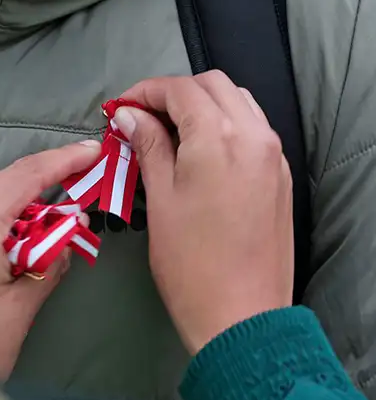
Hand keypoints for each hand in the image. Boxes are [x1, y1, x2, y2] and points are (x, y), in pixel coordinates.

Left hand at [0, 140, 100, 381]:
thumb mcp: (20, 307)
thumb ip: (51, 259)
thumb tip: (70, 231)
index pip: (27, 174)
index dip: (63, 160)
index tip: (89, 152)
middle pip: (0, 185)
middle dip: (38, 190)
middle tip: (73, 200)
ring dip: (8, 210)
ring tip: (38, 234)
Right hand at [116, 71, 293, 354]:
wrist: (241, 314)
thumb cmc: (190, 262)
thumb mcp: (159, 199)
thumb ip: (149, 147)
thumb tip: (130, 116)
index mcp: (219, 138)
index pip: (180, 89)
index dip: (144, 92)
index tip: (119, 109)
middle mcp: (254, 136)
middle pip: (213, 85)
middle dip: (173, 93)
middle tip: (140, 118)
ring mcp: (273, 156)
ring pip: (238, 102)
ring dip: (201, 104)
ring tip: (168, 132)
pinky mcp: (280, 176)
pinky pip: (253, 129)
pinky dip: (224, 124)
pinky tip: (199, 151)